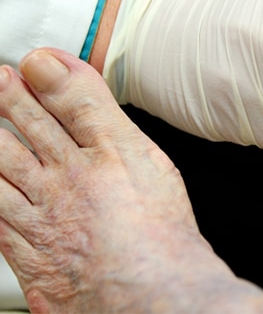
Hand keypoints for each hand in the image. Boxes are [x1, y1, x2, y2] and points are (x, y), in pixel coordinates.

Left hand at [0, 48, 262, 311]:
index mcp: (89, 155)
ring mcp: (39, 222)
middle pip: (21, 138)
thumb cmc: (156, 231)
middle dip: (7, 105)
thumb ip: (91, 104)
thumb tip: (50, 63)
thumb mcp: (135, 150)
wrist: (151, 292)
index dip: (39, 83)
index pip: (58, 109)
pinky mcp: (30, 258)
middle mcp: (57, 184)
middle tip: (0, 83)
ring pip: (1, 175)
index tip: (28, 66)